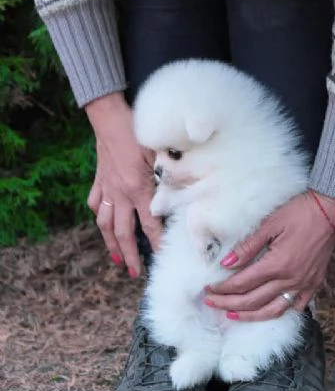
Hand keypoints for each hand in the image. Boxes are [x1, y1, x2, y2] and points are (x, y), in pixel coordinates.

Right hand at [86, 93, 161, 275]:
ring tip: (117, 259)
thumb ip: (171, 176)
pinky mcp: (99, 180)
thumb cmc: (138, 131)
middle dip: (130, 255)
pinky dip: (98, 215)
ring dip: (111, 244)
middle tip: (134, 273)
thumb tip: (184, 193)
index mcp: (138, 189)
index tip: (162, 259)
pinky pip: (95, 203)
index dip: (156, 244)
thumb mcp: (161, 153)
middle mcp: (120, 194)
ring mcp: (107, 189)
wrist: (110, 116)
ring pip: (105, 224)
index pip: (149, 225)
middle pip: (123, 233)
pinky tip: (102, 224)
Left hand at [205, 191, 334, 320]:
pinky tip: (267, 311)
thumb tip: (226, 263)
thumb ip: (247, 247)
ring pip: (273, 310)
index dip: (223, 289)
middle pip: (253, 300)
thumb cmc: (298, 212)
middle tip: (212, 303)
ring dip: (251, 315)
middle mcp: (290, 279)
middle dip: (229, 304)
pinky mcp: (314, 284)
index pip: (243, 284)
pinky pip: (296, 305)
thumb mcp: (269, 224)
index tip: (209, 290)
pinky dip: (280, 311)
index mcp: (277, 264)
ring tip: (233, 315)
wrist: (330, 210)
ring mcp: (304, 284)